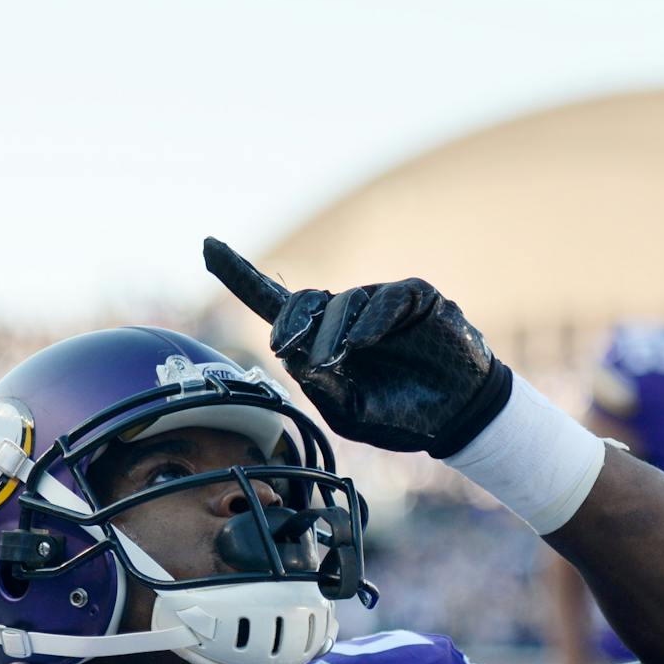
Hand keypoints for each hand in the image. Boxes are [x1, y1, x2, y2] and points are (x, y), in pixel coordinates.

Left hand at [205, 238, 511, 456]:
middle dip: (289, 324)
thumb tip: (295, 357)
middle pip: (303, 302)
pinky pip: (387, 298)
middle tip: (285, 349)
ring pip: (342, 302)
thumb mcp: (351, 411)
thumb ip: (321, 388)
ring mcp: (380, 304)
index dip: (240, 275)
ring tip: (335, 360)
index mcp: (323, 342)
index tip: (207, 246)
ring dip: (331, 332)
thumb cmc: (399, 415)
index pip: (275, 305)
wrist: (456, 417)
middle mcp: (347, 316)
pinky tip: (361, 343)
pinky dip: (370, 320)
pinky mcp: (415, 298)